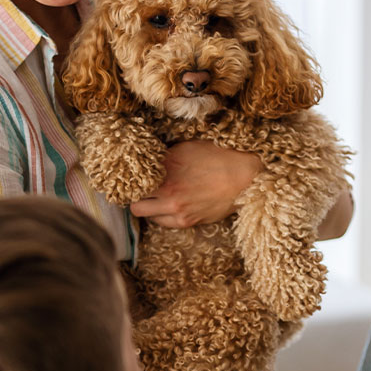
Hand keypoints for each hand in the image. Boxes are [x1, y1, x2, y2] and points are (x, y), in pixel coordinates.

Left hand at [129, 140, 263, 227]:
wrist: (243, 177)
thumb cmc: (218, 157)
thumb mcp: (187, 148)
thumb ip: (164, 156)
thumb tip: (149, 161)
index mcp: (165, 169)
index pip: (132, 178)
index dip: (128, 178)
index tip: (128, 177)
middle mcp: (168, 192)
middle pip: (133, 200)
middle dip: (134, 194)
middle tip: (138, 189)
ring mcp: (176, 209)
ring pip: (144, 214)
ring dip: (145, 206)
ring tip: (153, 197)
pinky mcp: (186, 221)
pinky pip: (161, 223)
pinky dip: (160, 216)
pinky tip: (166, 206)